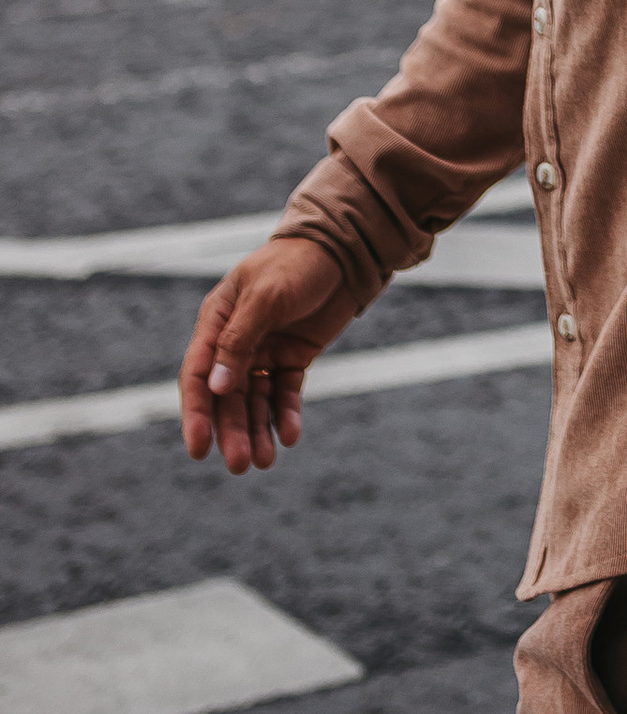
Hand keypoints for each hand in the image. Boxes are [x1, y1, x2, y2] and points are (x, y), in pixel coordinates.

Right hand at [180, 237, 364, 473]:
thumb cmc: (296, 263)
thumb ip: (239, 339)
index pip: (197, 374)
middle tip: (240, 465)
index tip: (199, 449)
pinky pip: (284, 393)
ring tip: (267, 460)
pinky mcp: (292, 358)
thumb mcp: (266, 296)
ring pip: (255, 401)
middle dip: (232, 432)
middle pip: (226, 397)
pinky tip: (291, 435)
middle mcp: (235, 341)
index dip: (196, 414)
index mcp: (217, 321)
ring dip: (257, 431)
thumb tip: (214, 387)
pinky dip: (286, 415)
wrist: (344, 248)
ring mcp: (264, 352)